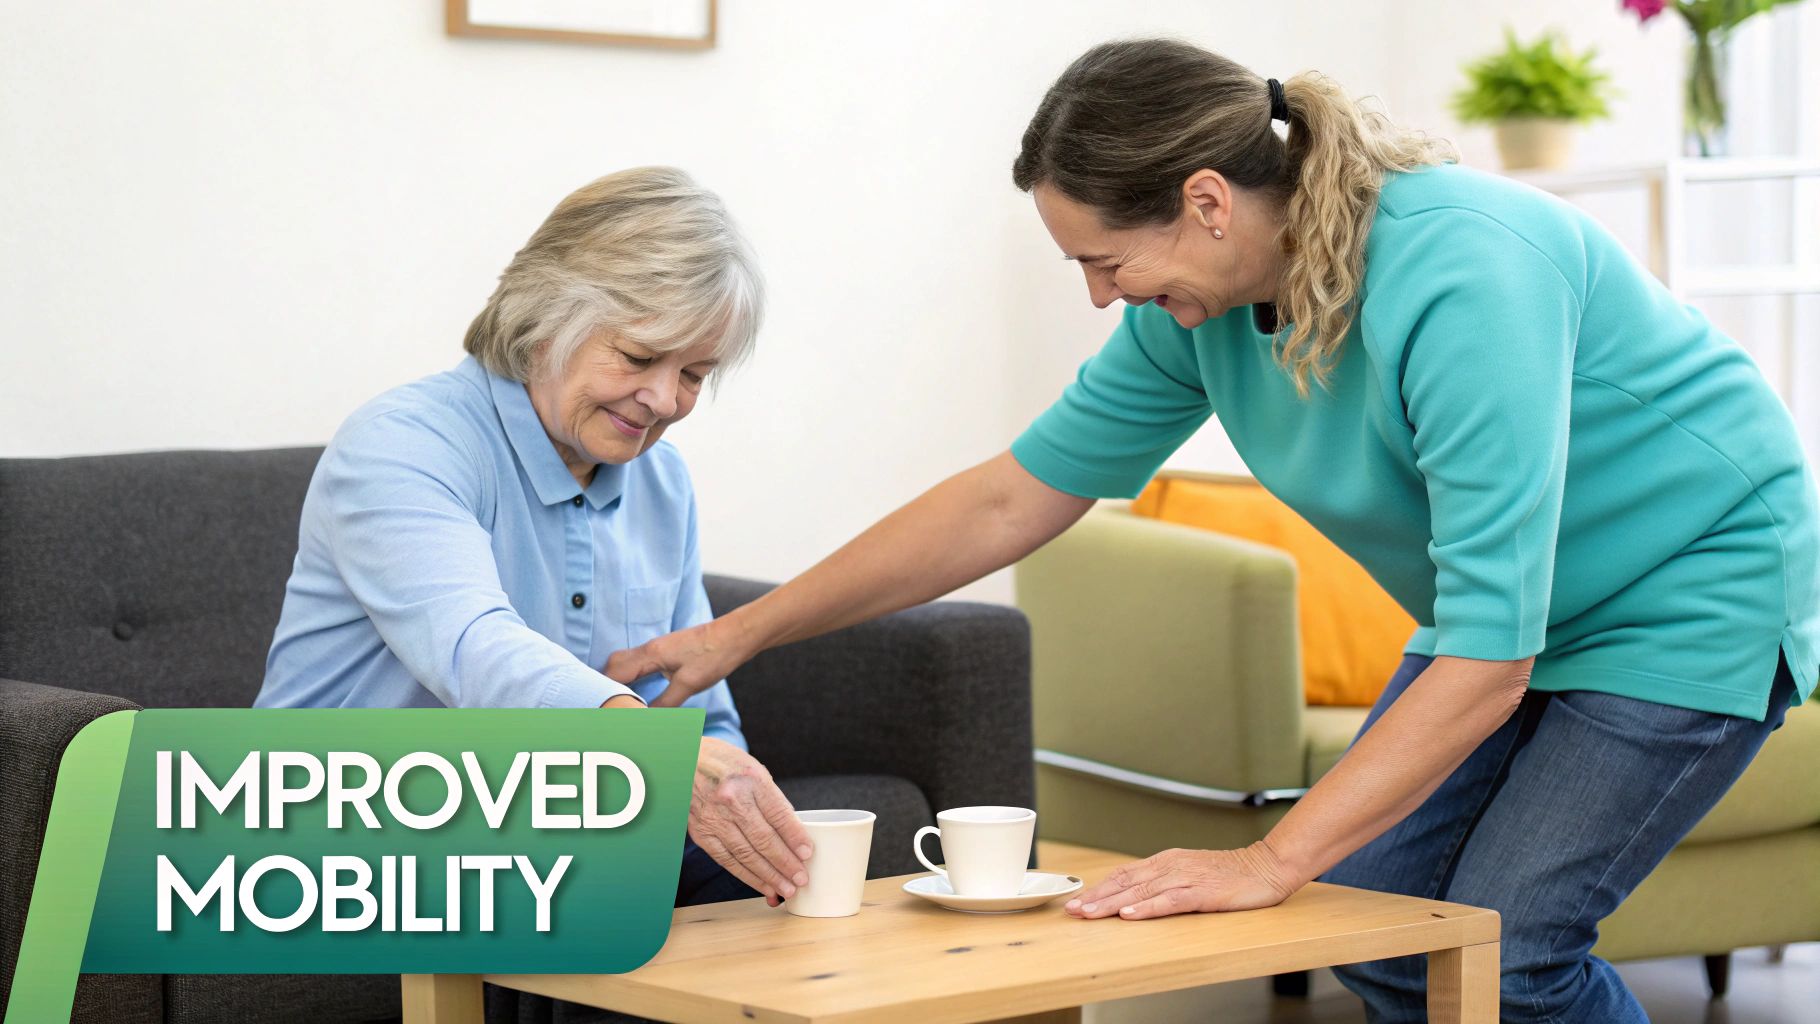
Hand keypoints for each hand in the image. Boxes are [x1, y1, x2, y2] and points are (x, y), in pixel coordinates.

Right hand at [605, 614, 754, 707]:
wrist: (736, 635)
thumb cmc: (715, 655)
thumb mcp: (689, 684)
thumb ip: (666, 703)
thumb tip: (647, 720)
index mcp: (650, 654)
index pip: (614, 673)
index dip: (602, 691)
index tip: (597, 708)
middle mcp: (649, 648)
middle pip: (614, 665)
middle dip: (604, 684)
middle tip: (601, 706)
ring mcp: (657, 648)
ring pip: (626, 662)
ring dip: (618, 679)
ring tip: (614, 701)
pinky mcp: (666, 650)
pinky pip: (638, 662)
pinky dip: (631, 676)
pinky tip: (636, 689)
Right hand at [690, 737, 813, 907]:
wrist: (685, 762)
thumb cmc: (725, 764)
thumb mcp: (755, 770)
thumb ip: (772, 800)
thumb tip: (794, 833)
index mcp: (751, 780)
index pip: (778, 814)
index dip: (795, 837)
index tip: (807, 854)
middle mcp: (731, 799)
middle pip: (763, 839)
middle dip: (785, 863)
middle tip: (801, 879)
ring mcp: (714, 818)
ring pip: (746, 855)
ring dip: (768, 876)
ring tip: (786, 889)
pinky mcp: (702, 833)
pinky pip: (727, 860)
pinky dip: (747, 876)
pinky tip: (762, 885)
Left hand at [1064, 844, 1299, 920]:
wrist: (1265, 867)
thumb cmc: (1229, 874)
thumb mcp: (1189, 874)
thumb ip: (1164, 882)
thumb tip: (1135, 896)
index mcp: (1165, 862)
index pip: (1123, 875)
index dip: (1099, 888)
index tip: (1077, 901)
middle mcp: (1170, 866)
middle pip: (1125, 883)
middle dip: (1096, 897)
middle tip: (1073, 910)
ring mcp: (1185, 878)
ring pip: (1140, 892)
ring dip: (1112, 904)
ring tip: (1090, 913)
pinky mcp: (1201, 892)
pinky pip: (1168, 901)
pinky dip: (1147, 908)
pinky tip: (1130, 915)